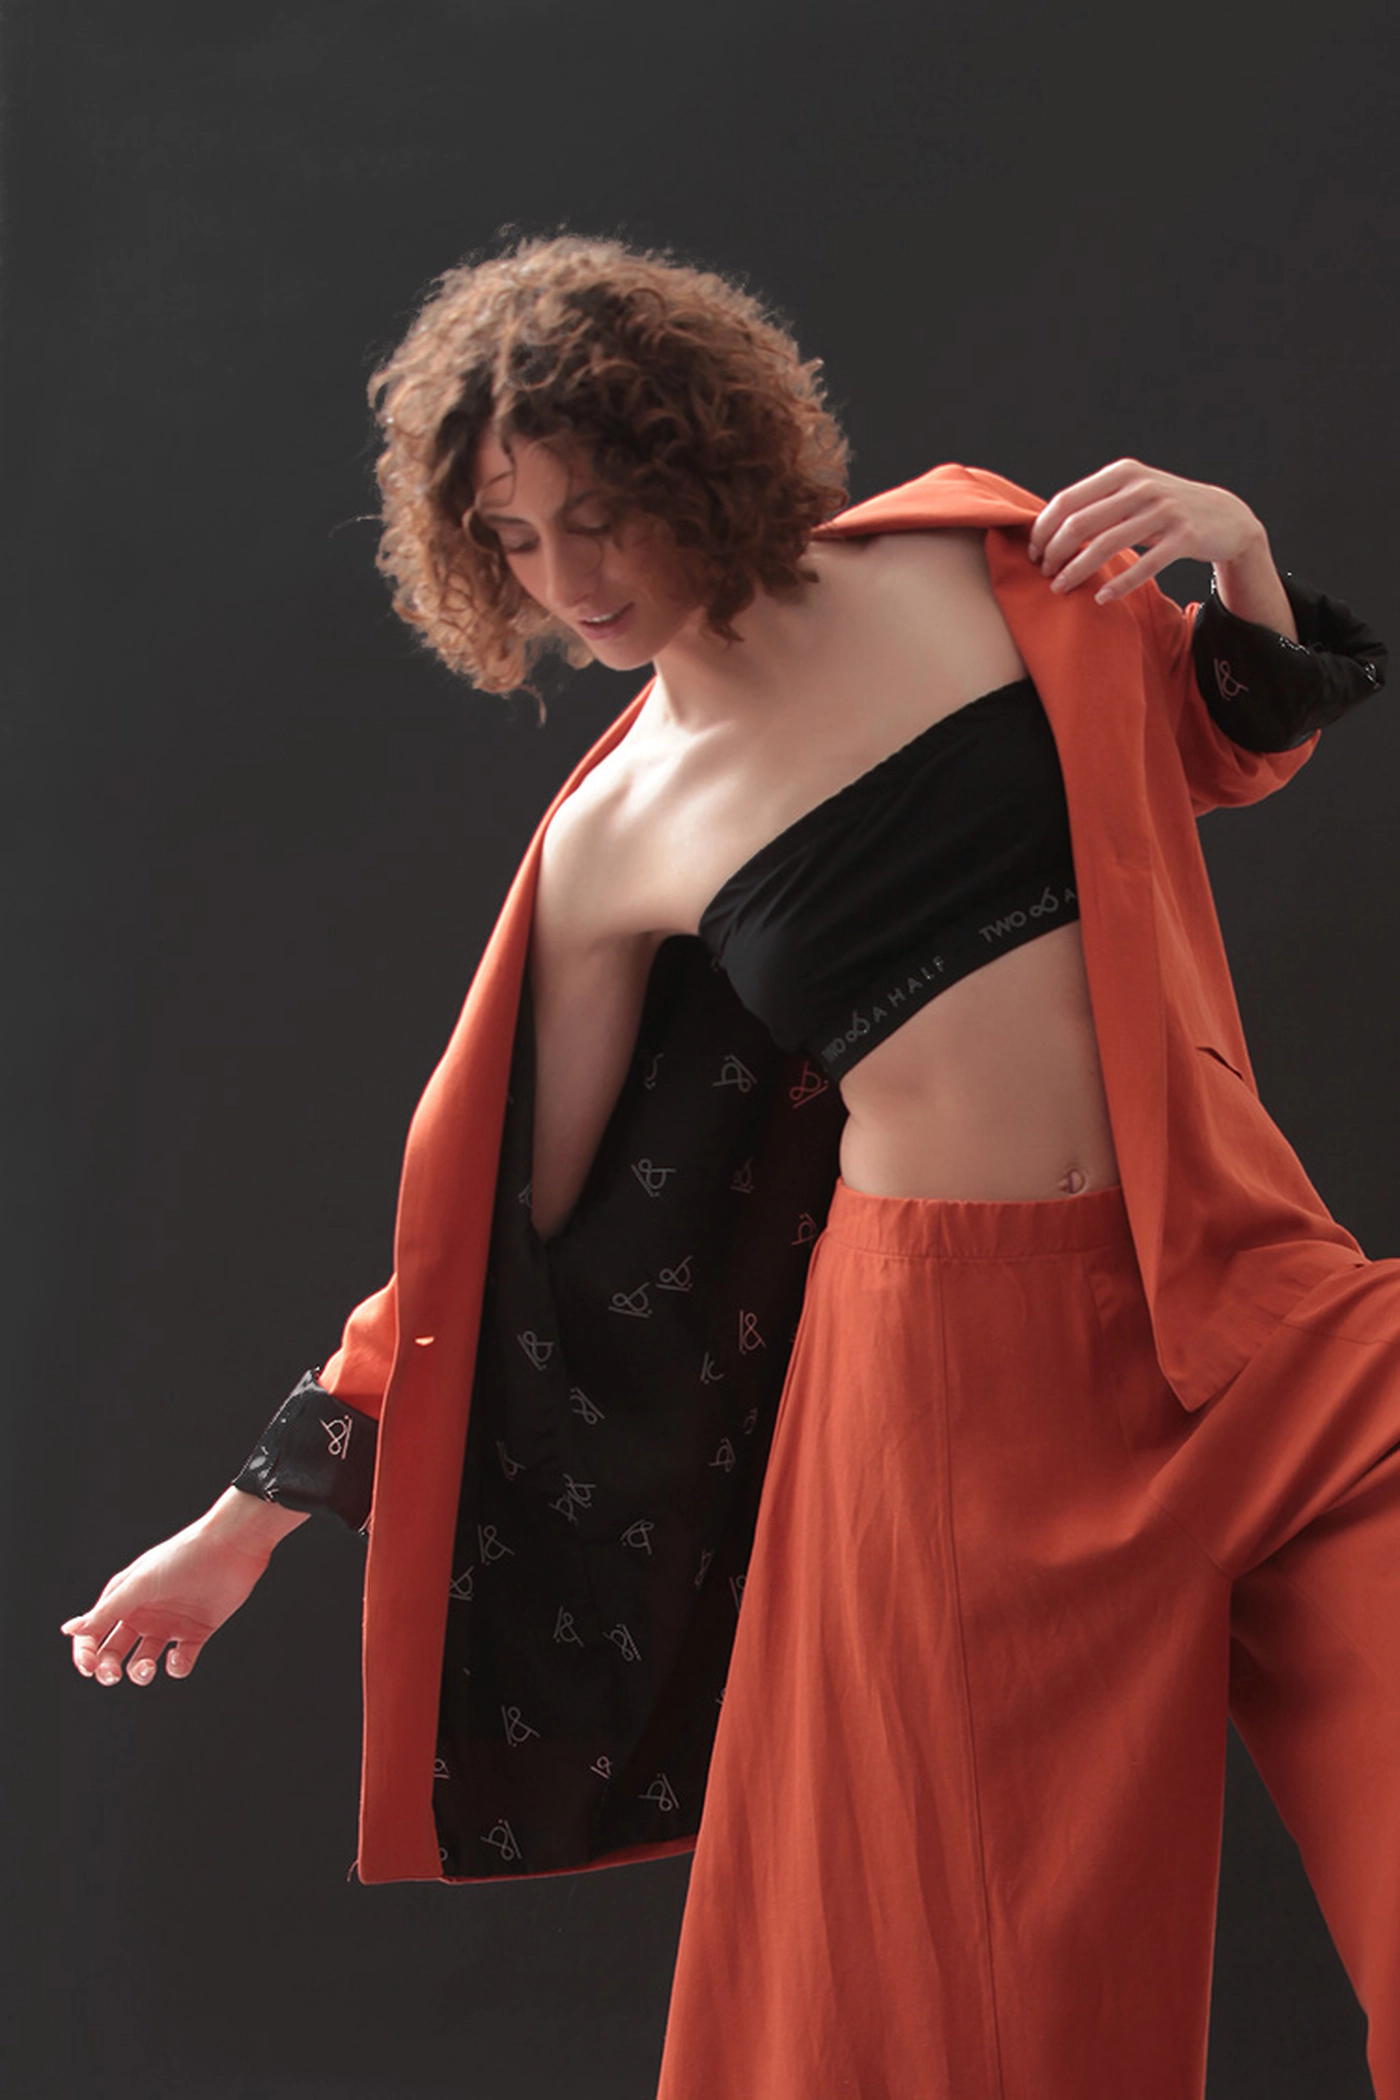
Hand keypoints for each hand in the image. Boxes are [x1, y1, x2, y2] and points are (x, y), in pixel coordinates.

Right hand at [60, 1490, 303, 1685]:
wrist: (230, 1547)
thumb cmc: (181, 1558)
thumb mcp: (139, 1585)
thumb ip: (106, 1611)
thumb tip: (68, 1630)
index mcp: (125, 1600)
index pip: (95, 1634)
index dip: (86, 1653)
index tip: (89, 1668)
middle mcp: (144, 1615)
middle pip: (115, 1652)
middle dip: (108, 1668)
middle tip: (111, 1675)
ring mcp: (169, 1625)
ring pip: (144, 1662)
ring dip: (139, 1672)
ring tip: (145, 1668)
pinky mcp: (196, 1634)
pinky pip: (180, 1663)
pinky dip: (176, 1668)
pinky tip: (178, 1656)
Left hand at [1026, 458, 1263, 604]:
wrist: (1226, 517)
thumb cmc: (1167, 509)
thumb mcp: (1134, 494)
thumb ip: (1098, 504)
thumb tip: (1048, 528)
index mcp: (1123, 474)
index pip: (1067, 501)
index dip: (1044, 529)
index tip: (1033, 551)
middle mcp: (1142, 488)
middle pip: (1080, 524)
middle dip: (1055, 552)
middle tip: (1044, 573)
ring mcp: (1165, 512)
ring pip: (1106, 546)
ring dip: (1077, 571)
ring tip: (1061, 587)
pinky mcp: (1185, 538)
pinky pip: (1144, 566)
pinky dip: (1118, 584)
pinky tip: (1101, 597)